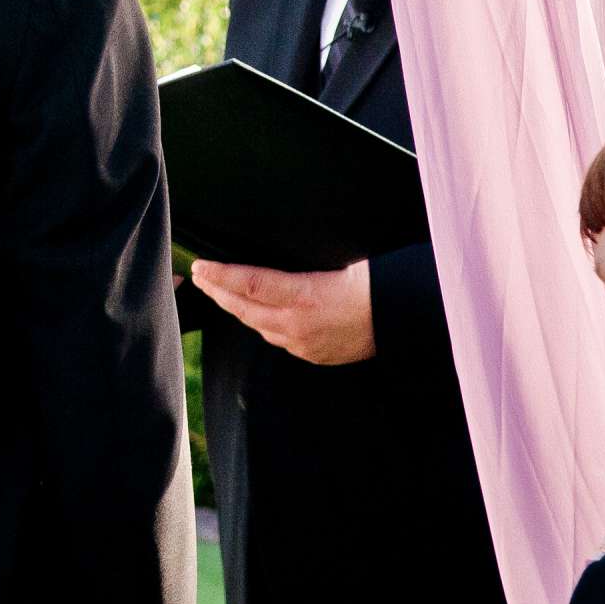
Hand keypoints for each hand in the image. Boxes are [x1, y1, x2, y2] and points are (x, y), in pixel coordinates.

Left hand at [188, 258, 374, 365]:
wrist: (405, 316)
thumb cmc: (377, 281)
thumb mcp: (340, 260)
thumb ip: (302, 261)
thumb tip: (276, 248)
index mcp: (306, 297)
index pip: (250, 284)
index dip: (220, 275)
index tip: (199, 266)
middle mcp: (300, 325)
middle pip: (245, 308)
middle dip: (218, 291)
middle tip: (199, 276)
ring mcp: (305, 344)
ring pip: (258, 326)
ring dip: (236, 308)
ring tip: (218, 292)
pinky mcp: (313, 354)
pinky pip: (277, 338)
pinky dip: (260, 323)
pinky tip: (253, 314)